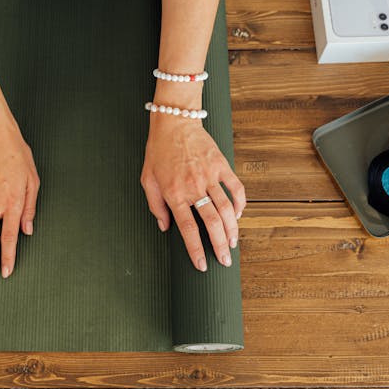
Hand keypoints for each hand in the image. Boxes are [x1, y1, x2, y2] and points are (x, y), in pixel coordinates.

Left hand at [141, 113, 245, 270]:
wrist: (174, 124)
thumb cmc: (158, 152)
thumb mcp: (147, 180)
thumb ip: (155, 206)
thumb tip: (165, 227)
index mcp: (174, 193)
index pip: (188, 228)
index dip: (196, 249)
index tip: (202, 265)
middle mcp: (193, 187)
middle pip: (212, 223)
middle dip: (220, 245)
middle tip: (225, 261)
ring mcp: (209, 175)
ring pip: (226, 208)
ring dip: (232, 229)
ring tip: (233, 243)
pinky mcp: (221, 165)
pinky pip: (236, 187)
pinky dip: (240, 203)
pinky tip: (238, 215)